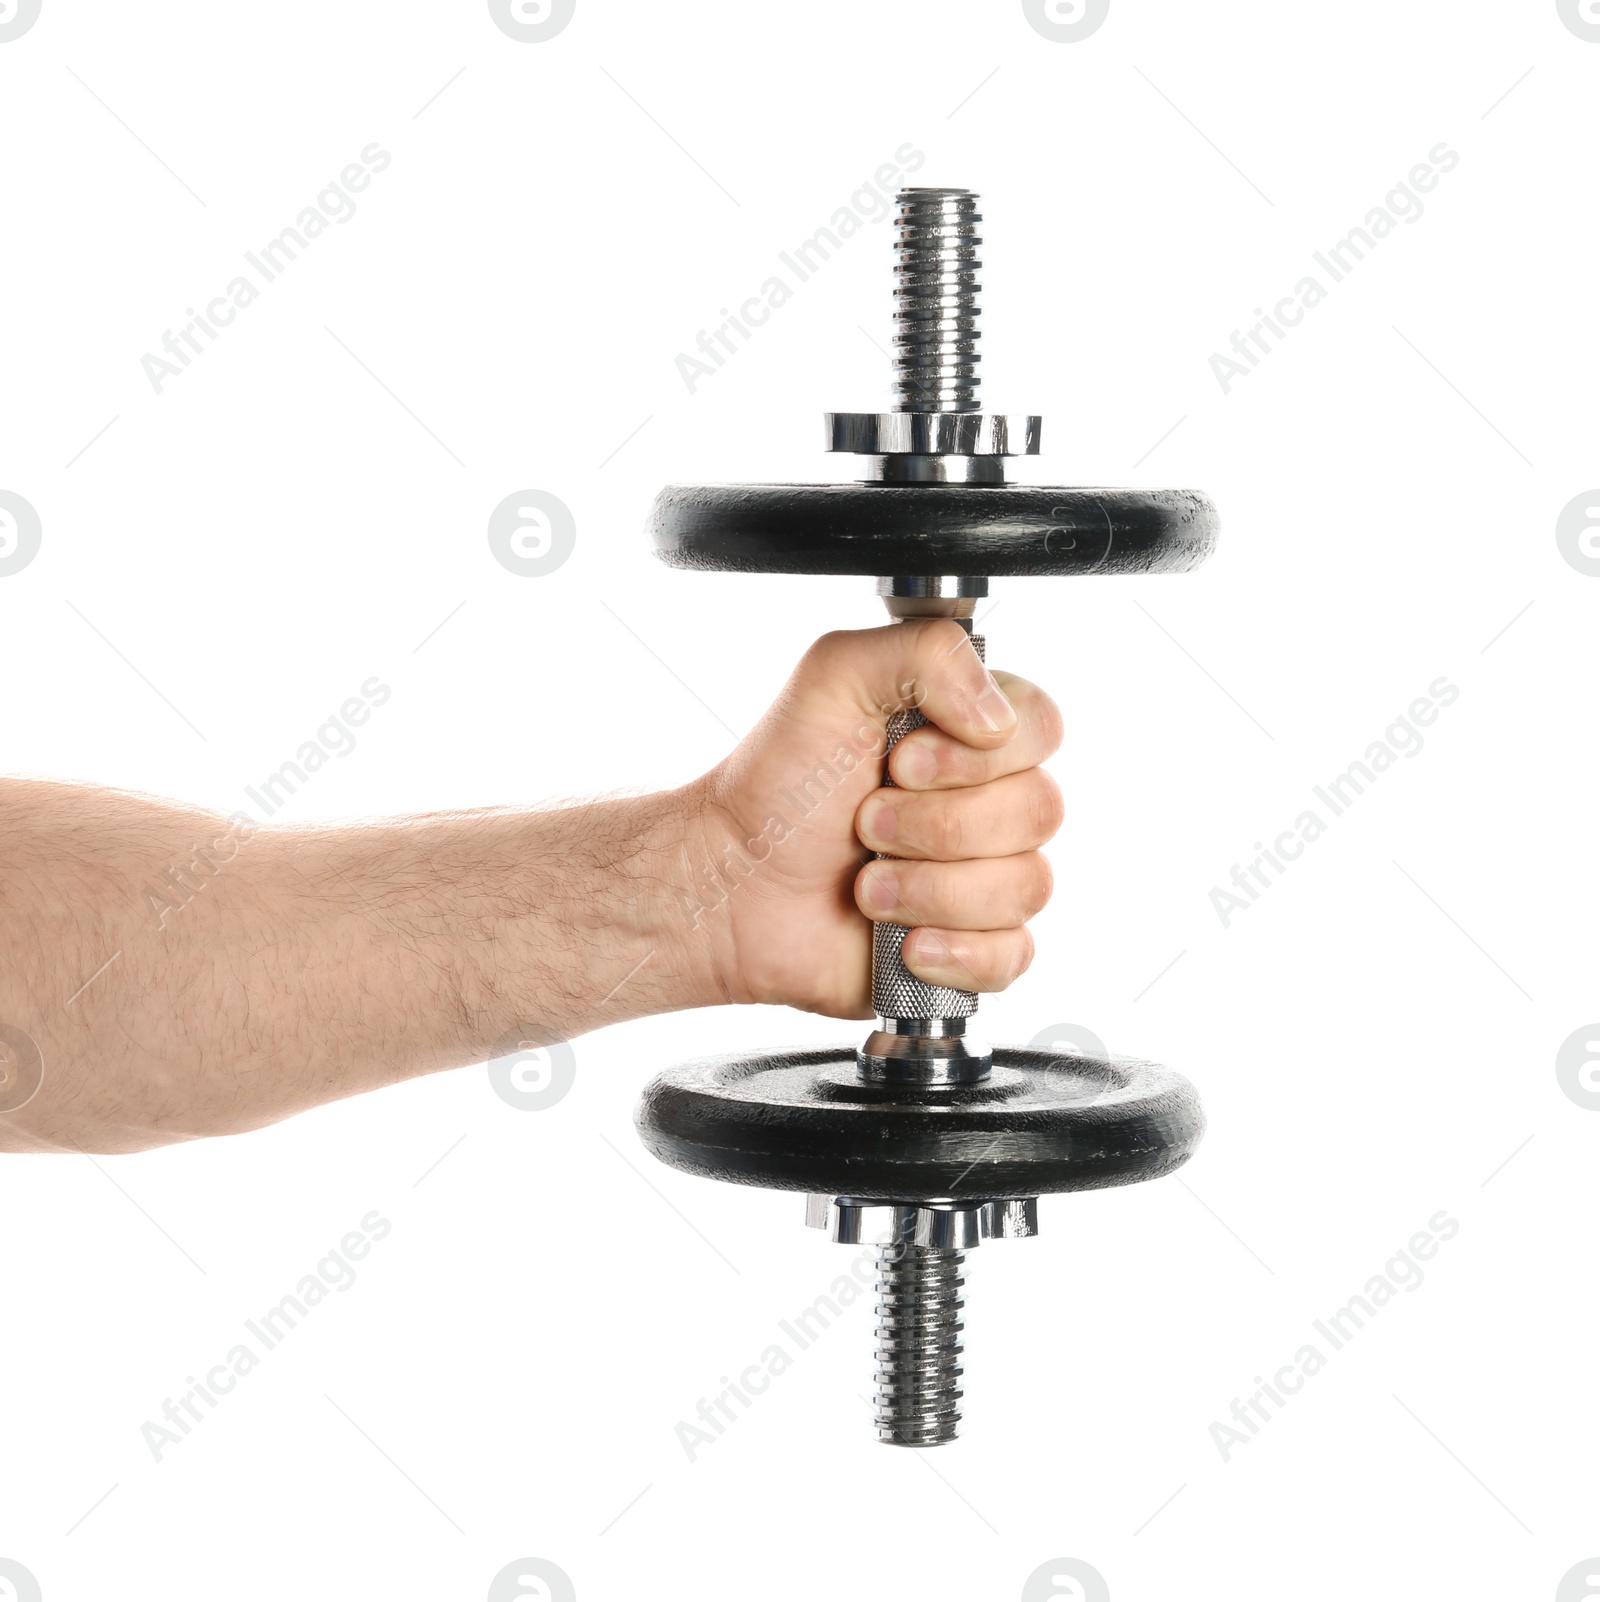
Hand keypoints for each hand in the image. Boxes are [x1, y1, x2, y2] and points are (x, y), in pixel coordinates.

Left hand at [685, 621, 1063, 1018]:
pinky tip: (905, 941)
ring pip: (1026, 886)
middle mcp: (988, 801)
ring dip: (931, 888)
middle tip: (866, 824)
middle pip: (1039, 811)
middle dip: (937, 825)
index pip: (1042, 728)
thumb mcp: (834, 676)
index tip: (904, 763)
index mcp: (969, 732)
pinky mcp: (973, 948)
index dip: (979, 756)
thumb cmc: (777, 786)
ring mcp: (984, 876)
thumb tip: (997, 714)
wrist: (734, 885)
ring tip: (868, 886)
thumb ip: (927, 651)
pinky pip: (1013, 956)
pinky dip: (955, 952)